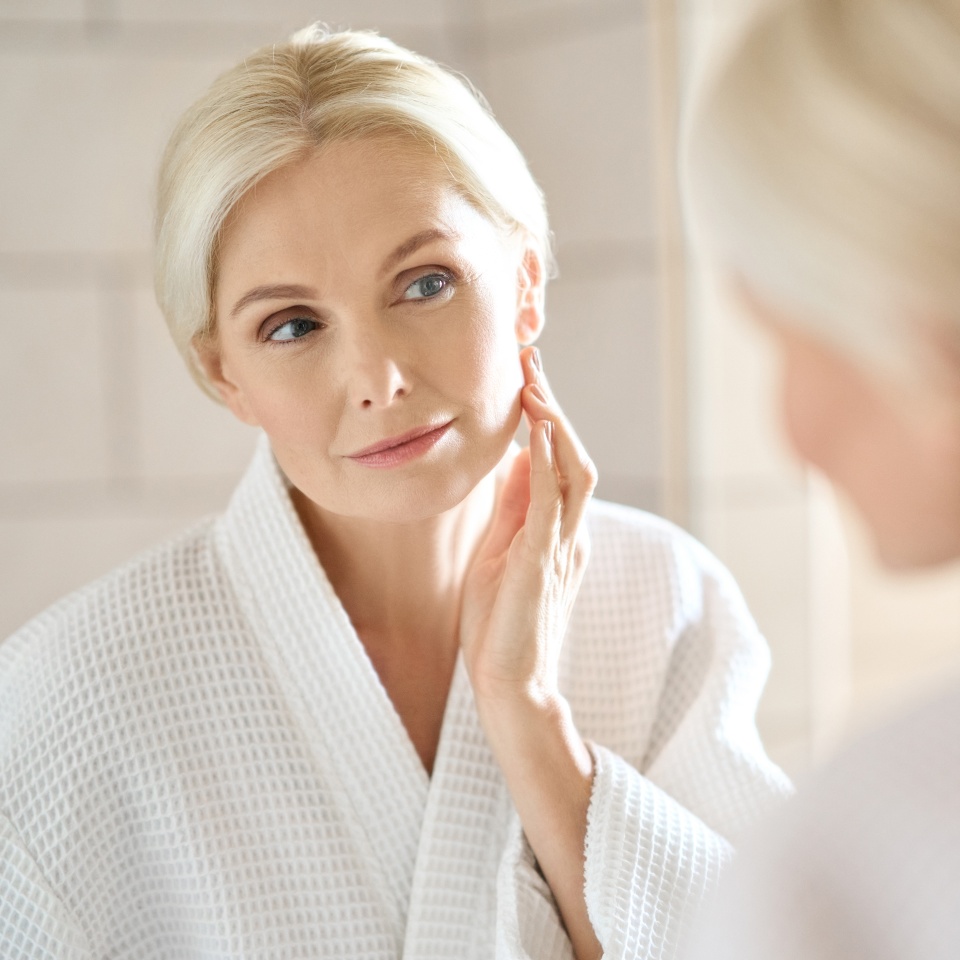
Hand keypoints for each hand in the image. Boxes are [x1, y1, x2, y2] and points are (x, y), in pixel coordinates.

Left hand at [460, 346, 597, 705]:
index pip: (563, 463)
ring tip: (534, 385)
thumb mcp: (503, 552)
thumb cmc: (500, 624)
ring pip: (574, 472)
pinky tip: (538, 431)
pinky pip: (551, 503)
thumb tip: (520, 460)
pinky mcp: (542, 562)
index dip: (550, 418)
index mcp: (561, 533)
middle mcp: (571, 535)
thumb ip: (516, 510)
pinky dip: (548, 463)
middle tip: (531, 362)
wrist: (508, 683)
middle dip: (555, 407)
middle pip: (575, 456)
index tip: (529, 379)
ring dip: (556, 424)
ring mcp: (562, 548)